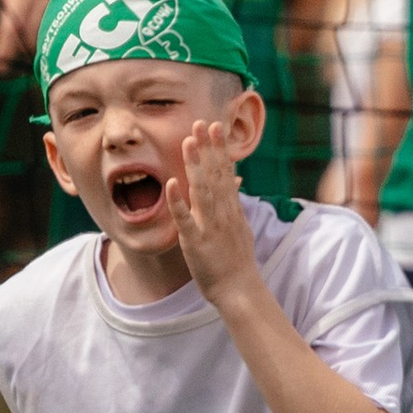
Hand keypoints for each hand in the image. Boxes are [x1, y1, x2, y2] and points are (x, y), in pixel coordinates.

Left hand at [165, 118, 257, 302]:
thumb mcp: (241, 228)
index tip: (215, 126)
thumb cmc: (238, 262)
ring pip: (201, 190)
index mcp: (231, 209)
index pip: (225, 172)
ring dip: (195, 165)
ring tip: (188, 142)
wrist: (240, 290)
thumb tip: (235, 184)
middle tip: (201, 123)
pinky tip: (172, 183)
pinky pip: (185, 219)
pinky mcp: (196, 242)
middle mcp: (222, 213)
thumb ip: (235, 204)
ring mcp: (209, 226)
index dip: (219, 149)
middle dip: (208, 148)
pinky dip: (178, 201)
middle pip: (215, 175)